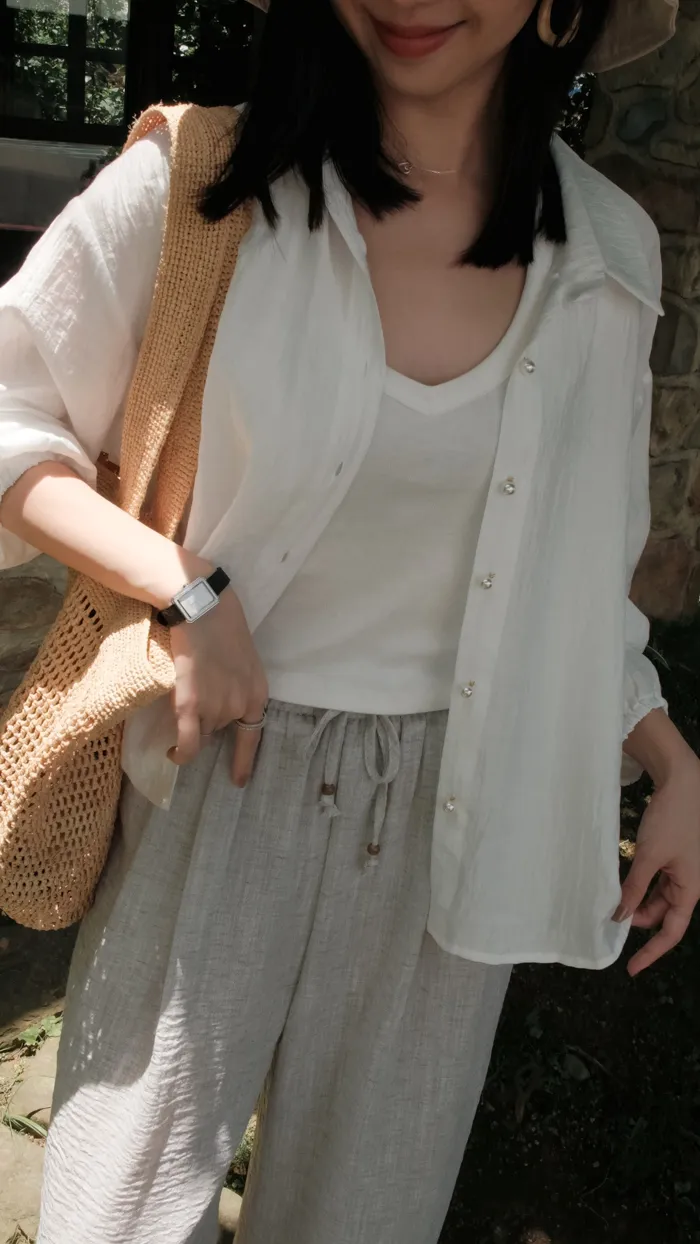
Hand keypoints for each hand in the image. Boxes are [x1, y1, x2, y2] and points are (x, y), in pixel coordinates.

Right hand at [167, 586, 268, 786]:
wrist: (202, 607)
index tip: (239, 781)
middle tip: (193, 707)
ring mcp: (218, 707)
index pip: (253, 735)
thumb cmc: (221, 624)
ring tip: (179, 713)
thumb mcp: (242, 658)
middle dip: (206, 725)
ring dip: (190, 729)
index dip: (244, 760)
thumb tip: (221, 701)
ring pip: (201, 734)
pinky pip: (188, 743)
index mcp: (258, 693)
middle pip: (219, 731)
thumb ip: (236, 684)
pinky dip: (181, 753)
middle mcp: (241, 705)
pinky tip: (173, 753)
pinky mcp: (192, 705)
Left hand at [615, 759, 699, 976]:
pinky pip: (653, 881)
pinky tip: (620, 887)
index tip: (630, 968)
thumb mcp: (648, 856)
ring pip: (656, 898)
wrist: (683, 783)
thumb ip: (634, 888)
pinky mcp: (669, 857)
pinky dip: (637, 887)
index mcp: (690, 890)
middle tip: (607, 926)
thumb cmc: (671, 820)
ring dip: (635, 904)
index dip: (651, 953)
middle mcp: (687, 884)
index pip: (671, 933)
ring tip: (610, 907)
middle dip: (637, 923)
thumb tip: (620, 917)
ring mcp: (679, 871)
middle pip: (662, 916)